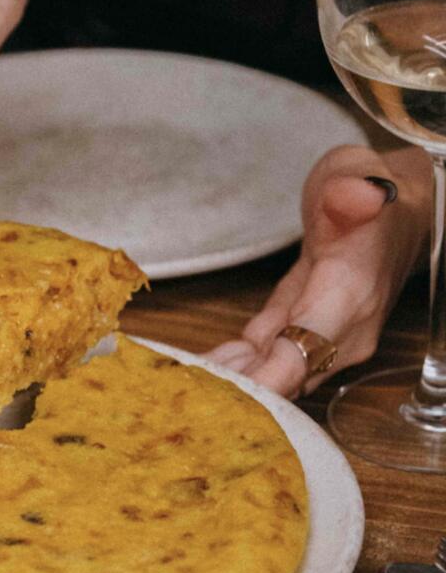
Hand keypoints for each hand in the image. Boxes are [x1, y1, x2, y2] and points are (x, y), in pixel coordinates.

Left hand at [203, 144, 430, 396]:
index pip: (299, 358)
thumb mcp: (356, 179)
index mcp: (348, 298)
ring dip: (228, 384)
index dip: (256, 382)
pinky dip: (233, 368)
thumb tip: (354, 195)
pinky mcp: (304, 334)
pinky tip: (197, 374)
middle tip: (181, 394)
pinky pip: (265, 361)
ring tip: (181, 388)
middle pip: (281, 382)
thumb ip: (349, 195)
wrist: (391, 212)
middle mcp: (341, 333)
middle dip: (232, 392)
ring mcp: (325, 340)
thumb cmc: (370, 196)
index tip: (211, 391)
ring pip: (272, 377)